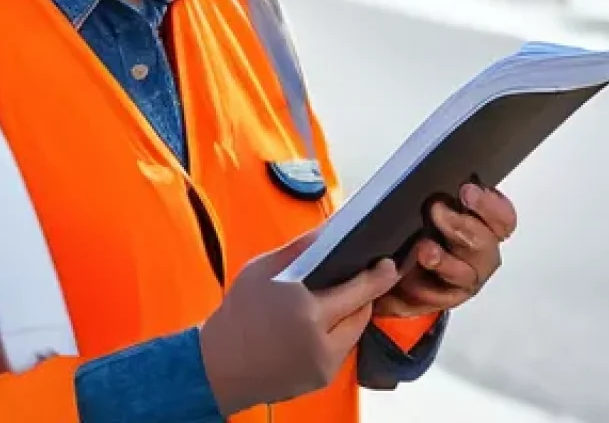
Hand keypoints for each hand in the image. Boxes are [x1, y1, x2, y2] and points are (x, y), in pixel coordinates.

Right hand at [199, 231, 400, 414]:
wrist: (218, 365)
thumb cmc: (239, 311)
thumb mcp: (264, 268)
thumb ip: (302, 247)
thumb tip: (331, 229)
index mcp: (307, 311)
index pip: (359, 291)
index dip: (379, 277)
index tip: (389, 265)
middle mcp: (321, 342)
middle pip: (362, 312)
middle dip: (365, 294)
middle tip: (364, 276)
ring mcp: (323, 366)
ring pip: (355, 332)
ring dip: (352, 314)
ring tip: (339, 297)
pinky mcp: (321, 380)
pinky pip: (341, 349)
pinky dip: (338, 333)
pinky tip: (323, 321)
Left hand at [374, 182, 516, 318]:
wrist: (402, 272)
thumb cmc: (424, 230)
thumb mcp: (434, 205)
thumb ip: (441, 194)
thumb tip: (429, 175)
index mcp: (484, 222)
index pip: (502, 216)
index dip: (489, 204)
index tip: (466, 190)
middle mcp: (480, 250)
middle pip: (484, 241)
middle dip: (461, 225)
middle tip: (437, 210)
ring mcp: (466, 276)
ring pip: (465, 272)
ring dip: (444, 260)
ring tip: (425, 249)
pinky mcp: (447, 298)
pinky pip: (440, 295)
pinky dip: (423, 285)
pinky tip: (410, 275)